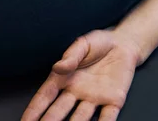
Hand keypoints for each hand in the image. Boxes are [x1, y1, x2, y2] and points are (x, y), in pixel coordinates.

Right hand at [22, 30, 141, 120]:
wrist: (123, 45)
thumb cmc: (98, 43)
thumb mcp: (82, 44)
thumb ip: (71, 57)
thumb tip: (58, 67)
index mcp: (64, 78)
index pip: (45, 97)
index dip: (34, 110)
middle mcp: (76, 92)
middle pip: (59, 111)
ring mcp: (94, 98)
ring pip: (81, 118)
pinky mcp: (113, 100)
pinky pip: (108, 117)